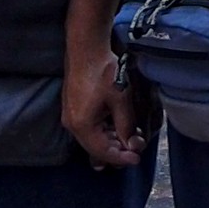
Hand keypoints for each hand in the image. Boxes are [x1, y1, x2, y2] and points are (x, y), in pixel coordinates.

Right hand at [61, 40, 147, 167]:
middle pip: (96, 149)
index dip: (121, 158)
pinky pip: (89, 128)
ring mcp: (70, 117)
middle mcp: (72, 125)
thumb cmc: (103, 72)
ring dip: (111, 141)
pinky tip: (118, 128)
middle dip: (117, 151)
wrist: (86, 49)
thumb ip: (126, 126)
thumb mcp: (121, 100)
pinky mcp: (73, 109)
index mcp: (82, 126)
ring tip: (131, 138)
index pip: (102, 152)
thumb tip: (132, 145)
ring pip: (93, 139)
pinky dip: (104, 132)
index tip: (137, 158)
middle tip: (137, 148)